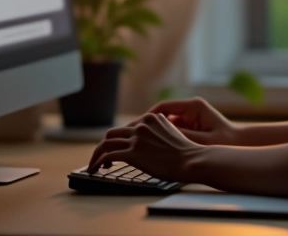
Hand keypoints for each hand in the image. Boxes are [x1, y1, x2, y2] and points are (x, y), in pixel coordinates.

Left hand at [86, 112, 203, 179]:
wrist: (191, 160)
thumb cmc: (185, 152)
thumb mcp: (171, 132)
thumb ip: (156, 132)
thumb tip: (146, 142)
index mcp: (151, 118)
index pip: (126, 127)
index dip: (119, 140)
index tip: (116, 149)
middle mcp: (141, 125)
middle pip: (112, 133)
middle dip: (105, 146)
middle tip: (103, 157)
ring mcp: (136, 139)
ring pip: (106, 143)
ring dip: (98, 155)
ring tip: (96, 166)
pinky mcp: (133, 153)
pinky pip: (107, 156)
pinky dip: (98, 162)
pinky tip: (96, 169)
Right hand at [137, 97, 239, 145]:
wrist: (240, 143)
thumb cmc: (225, 141)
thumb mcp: (203, 140)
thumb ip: (183, 136)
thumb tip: (161, 136)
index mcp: (193, 106)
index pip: (163, 107)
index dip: (147, 117)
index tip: (135, 127)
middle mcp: (189, 108)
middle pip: (161, 114)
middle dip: (146, 125)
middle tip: (131, 135)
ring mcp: (189, 116)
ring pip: (164, 122)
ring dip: (153, 132)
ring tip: (137, 142)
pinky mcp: (190, 125)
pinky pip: (171, 129)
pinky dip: (162, 137)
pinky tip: (151, 147)